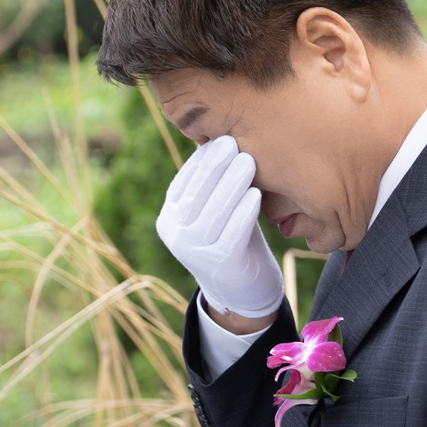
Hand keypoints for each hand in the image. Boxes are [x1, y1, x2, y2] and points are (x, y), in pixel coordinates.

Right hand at [156, 134, 283, 318]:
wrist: (243, 290)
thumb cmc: (233, 238)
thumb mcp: (216, 209)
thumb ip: (212, 183)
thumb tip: (218, 136)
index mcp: (170, 217)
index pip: (184, 182)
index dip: (202, 159)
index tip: (221, 137)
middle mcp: (176, 235)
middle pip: (196, 195)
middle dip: (215, 166)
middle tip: (233, 141)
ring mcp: (195, 253)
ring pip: (213, 213)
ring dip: (231, 184)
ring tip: (248, 161)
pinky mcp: (220, 265)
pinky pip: (231, 234)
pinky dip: (243, 213)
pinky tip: (256, 195)